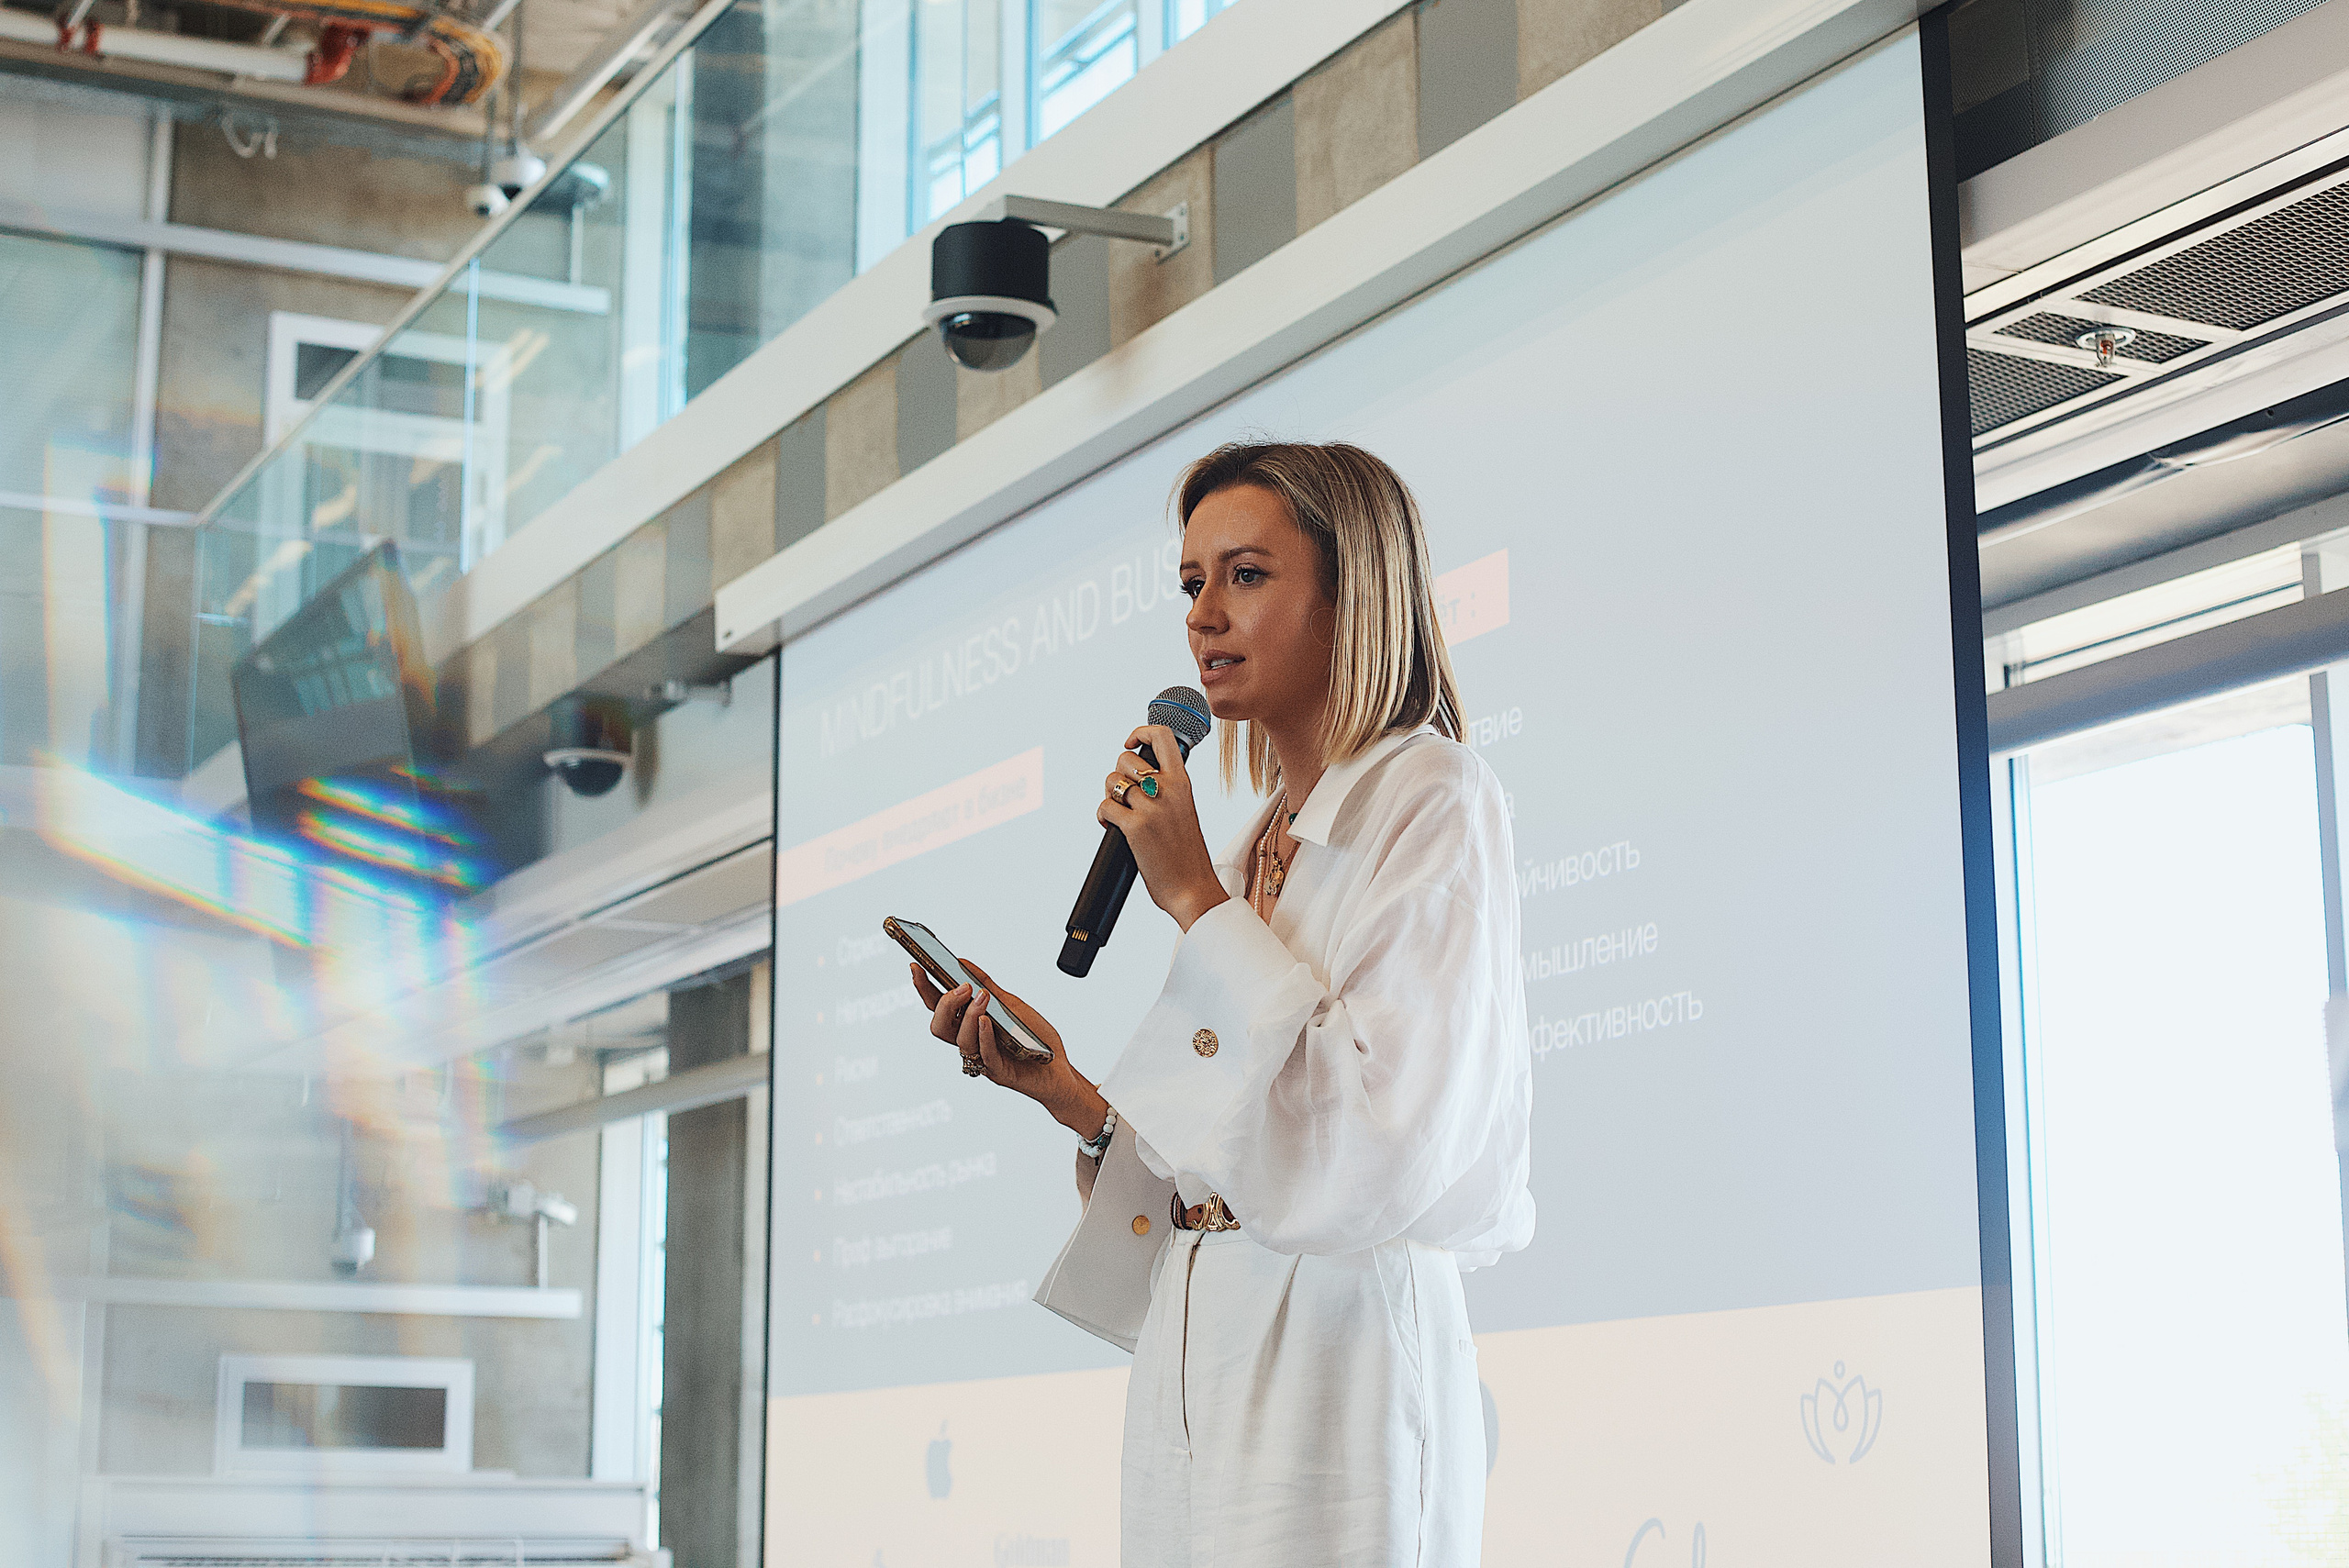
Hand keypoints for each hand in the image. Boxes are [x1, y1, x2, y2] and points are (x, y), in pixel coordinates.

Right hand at [909, 961, 1107, 1136]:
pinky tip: (987, 1021)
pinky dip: (983, 1035)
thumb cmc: (1034, 1038)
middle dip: (945, 1004)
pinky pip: (984, 1054)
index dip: (923, 988)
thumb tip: (962, 962)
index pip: (937, 1007)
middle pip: (940, 1026)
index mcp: (969, 1025)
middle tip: (962, 987)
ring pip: (960, 1040)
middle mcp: (970, 1042)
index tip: (916, 965)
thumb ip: (988, 985)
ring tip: (982, 998)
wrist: (1059, 1069)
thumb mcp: (1011, 1004)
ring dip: (969, 1015)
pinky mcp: (998, 1072)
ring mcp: (982, 1059)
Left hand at [1098, 724, 1227, 930]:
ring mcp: (1151, 808)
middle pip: (1125, 759)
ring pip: (1111, 781)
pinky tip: (1110, 827)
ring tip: (1117, 812)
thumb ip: (1168, 792)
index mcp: (1183, 783)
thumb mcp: (1185, 811)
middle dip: (1116, 775)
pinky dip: (1102, 816)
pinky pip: (1104, 807)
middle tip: (1123, 796)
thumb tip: (1139, 779)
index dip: (1141, 732)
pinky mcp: (1135, 827)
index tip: (1131, 743)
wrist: (1193, 889)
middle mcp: (1168, 790)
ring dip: (1108, 796)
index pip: (1163, 737)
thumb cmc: (1187, 855)